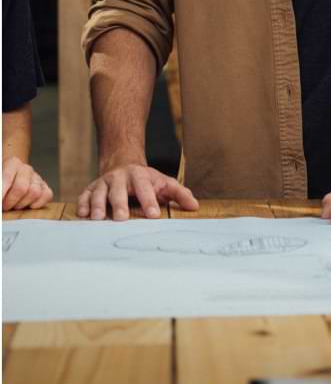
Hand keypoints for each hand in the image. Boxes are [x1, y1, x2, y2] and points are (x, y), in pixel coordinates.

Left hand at [2, 157, 52, 210]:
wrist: (9, 180)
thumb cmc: (1, 181)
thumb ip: (0, 187)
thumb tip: (0, 198)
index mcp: (12, 163)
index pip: (6, 177)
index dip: (1, 192)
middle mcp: (26, 169)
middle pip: (21, 188)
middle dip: (10, 201)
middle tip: (3, 207)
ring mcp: (37, 178)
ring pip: (35, 193)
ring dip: (22, 204)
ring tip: (13, 206)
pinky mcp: (45, 187)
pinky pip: (47, 195)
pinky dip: (38, 203)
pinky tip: (28, 206)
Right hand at [76, 164, 197, 219]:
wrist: (124, 164)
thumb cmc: (147, 181)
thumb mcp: (165, 184)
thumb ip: (180, 194)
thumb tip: (194, 206)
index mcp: (140, 176)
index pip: (145, 188)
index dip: (149, 201)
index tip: (153, 215)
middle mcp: (120, 177)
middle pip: (119, 190)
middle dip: (120, 204)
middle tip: (122, 219)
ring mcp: (104, 182)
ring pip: (99, 192)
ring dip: (98, 205)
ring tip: (98, 218)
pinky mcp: (91, 188)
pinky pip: (84, 195)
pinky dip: (82, 204)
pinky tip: (83, 215)